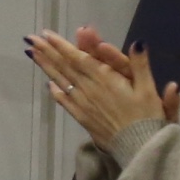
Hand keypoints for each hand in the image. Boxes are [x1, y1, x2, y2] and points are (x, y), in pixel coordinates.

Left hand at [30, 26, 172, 146]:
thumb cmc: (147, 116)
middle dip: (47, 51)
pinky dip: (55, 91)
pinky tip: (49, 84)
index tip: (46, 34)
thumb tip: (137, 42)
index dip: (61, 45)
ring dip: (46, 66)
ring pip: (61, 81)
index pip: (78, 57)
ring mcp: (83, 103)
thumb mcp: (148, 87)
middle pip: (65, 66)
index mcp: (104, 78)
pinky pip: (65, 101)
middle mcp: (89, 88)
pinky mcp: (82, 116)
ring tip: (33, 54)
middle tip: (30, 39)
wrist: (139, 146)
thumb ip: (140, 64)